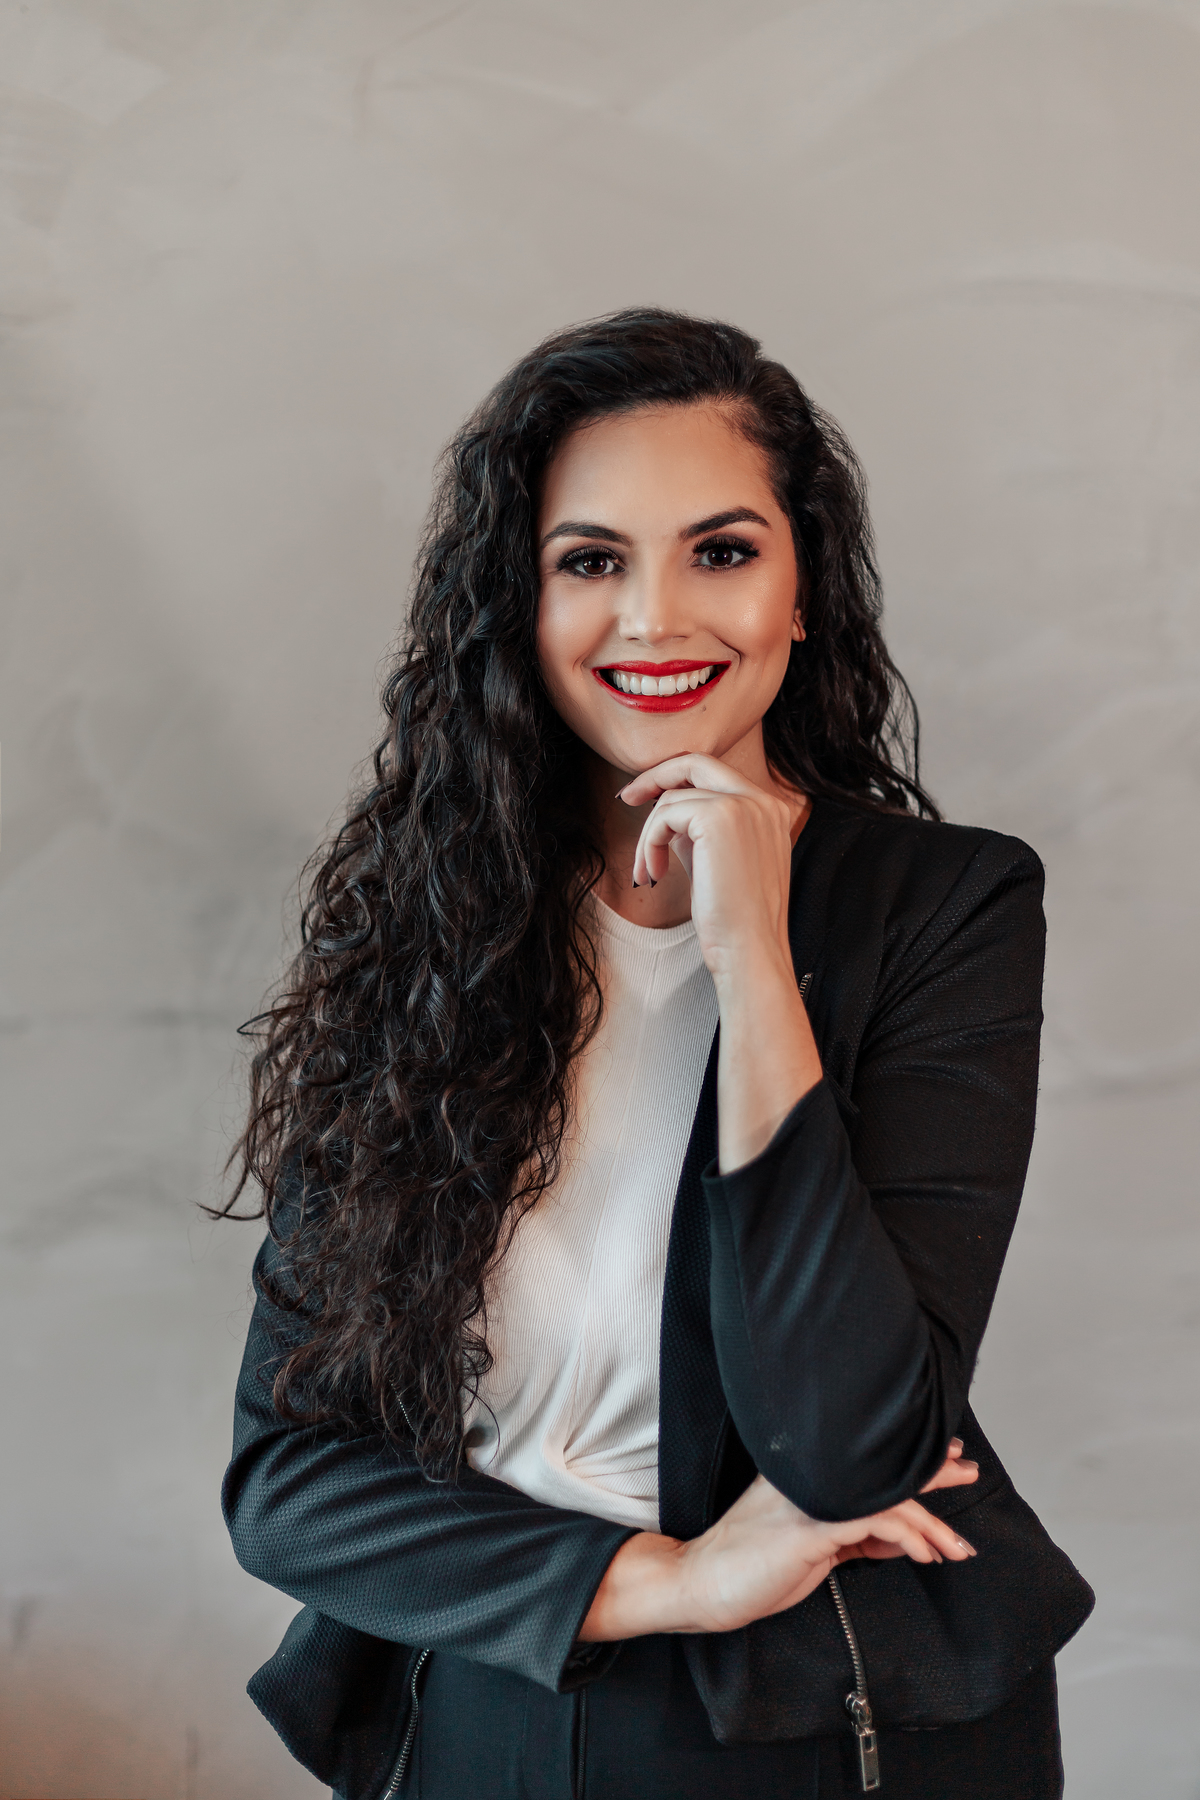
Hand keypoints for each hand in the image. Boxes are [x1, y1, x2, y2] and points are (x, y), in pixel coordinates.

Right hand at [578, 1446, 977, 1641]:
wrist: (700, 1582)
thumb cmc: (750, 1568)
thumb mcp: (815, 1550)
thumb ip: (854, 1537)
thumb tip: (900, 1539)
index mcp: (805, 1477)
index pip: (868, 1463)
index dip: (910, 1459)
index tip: (946, 1459)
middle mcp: (808, 1478)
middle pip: (882, 1467)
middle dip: (932, 1469)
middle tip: (968, 1470)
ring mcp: (808, 1500)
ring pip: (887, 1497)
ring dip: (932, 1522)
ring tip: (958, 1545)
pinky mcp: (809, 1527)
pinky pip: (875, 1523)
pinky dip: (909, 1537)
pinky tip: (925, 1553)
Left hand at [619, 754, 796, 983]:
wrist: (749, 949)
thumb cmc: (733, 918)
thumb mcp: (718, 861)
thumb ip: (699, 830)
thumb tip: (665, 810)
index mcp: (769, 810)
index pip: (716, 773)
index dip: (676, 778)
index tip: (644, 796)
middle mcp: (762, 800)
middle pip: (697, 762)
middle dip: (655, 776)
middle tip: (627, 798)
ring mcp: (744, 805)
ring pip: (672, 798)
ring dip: (649, 836)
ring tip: (647, 873)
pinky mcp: (720, 817)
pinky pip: (664, 815)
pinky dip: (649, 844)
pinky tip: (653, 875)